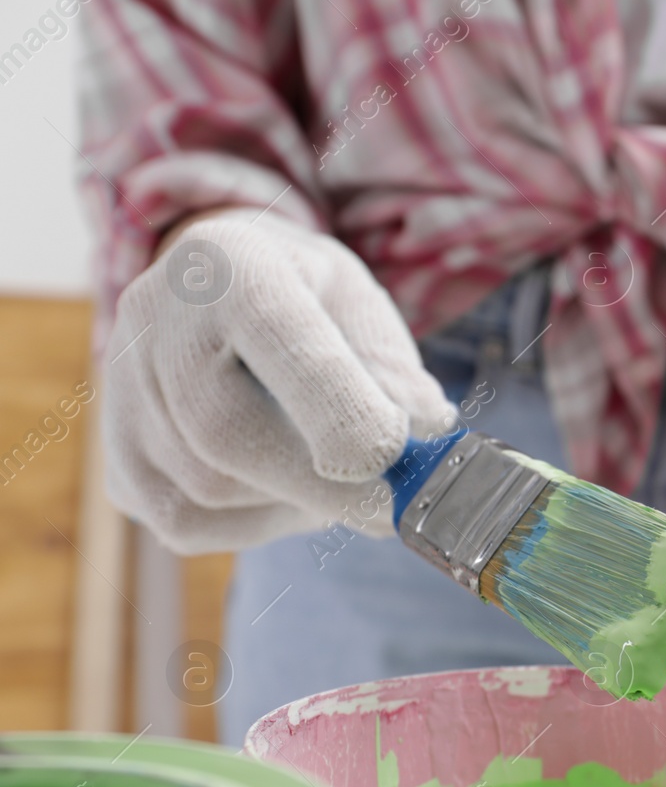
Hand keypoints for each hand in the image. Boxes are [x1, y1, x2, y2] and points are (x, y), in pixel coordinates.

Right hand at [103, 208, 457, 551]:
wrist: (227, 304)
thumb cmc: (312, 307)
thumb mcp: (364, 313)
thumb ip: (394, 375)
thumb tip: (424, 442)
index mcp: (230, 263)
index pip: (274, 332)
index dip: (336, 405)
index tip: (393, 455)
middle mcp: (155, 320)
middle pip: (225, 431)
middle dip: (324, 484)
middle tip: (395, 507)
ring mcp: (122, 394)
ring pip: (210, 490)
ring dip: (297, 503)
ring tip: (340, 475)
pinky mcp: (119, 464)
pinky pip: (190, 523)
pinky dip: (259, 523)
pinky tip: (290, 488)